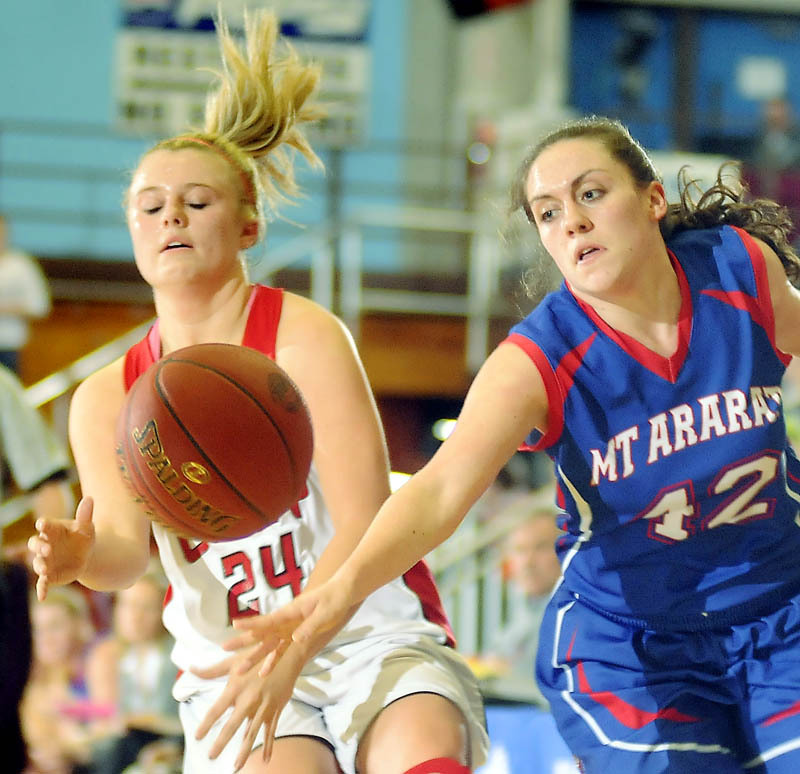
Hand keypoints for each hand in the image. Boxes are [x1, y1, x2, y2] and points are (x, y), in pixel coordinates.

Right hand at [27, 496, 94, 599]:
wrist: (86, 556)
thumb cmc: (83, 537)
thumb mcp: (86, 527)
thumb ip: (85, 515)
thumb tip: (89, 498)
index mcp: (52, 530)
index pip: (44, 525)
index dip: (43, 525)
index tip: (43, 524)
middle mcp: (45, 544)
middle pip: (35, 543)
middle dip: (39, 546)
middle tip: (47, 549)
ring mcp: (45, 560)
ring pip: (38, 562)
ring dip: (39, 565)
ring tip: (44, 569)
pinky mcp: (49, 575)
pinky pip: (42, 583)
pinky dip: (41, 589)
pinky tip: (42, 597)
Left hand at [192, 637, 297, 771]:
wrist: (288, 652)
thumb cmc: (257, 654)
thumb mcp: (234, 660)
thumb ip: (212, 670)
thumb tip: (191, 669)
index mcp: (236, 687)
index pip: (216, 709)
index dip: (206, 724)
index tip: (198, 736)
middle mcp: (249, 699)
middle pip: (232, 725)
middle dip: (221, 742)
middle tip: (211, 756)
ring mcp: (264, 705)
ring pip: (252, 733)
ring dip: (244, 750)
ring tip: (236, 766)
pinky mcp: (276, 708)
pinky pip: (271, 730)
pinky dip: (268, 745)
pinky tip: (266, 759)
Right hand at [240, 579, 354, 663]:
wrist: (341, 593)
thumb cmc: (334, 599)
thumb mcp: (325, 612)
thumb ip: (310, 626)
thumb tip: (295, 640)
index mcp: (291, 611)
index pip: (268, 619)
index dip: (251, 623)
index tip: (234, 625)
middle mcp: (286, 621)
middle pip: (262, 633)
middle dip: (244, 642)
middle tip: (224, 649)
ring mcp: (289, 629)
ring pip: (268, 645)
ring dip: (254, 656)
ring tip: (239, 669)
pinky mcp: (295, 636)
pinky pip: (281, 650)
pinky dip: (272, 661)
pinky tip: (263, 672)